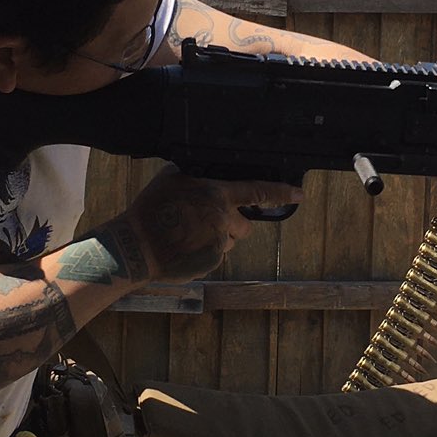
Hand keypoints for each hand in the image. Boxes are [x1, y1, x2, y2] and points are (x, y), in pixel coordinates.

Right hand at [118, 166, 303, 281]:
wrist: (136, 246)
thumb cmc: (151, 210)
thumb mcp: (171, 180)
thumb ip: (195, 175)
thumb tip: (205, 172)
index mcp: (216, 195)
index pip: (257, 191)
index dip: (282, 193)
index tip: (300, 195)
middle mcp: (223, 220)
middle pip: (245, 226)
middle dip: (233, 226)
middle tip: (207, 223)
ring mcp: (218, 244)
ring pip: (228, 242)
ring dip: (216, 239)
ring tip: (187, 236)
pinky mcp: (210, 263)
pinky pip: (214, 256)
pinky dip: (202, 253)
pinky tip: (182, 248)